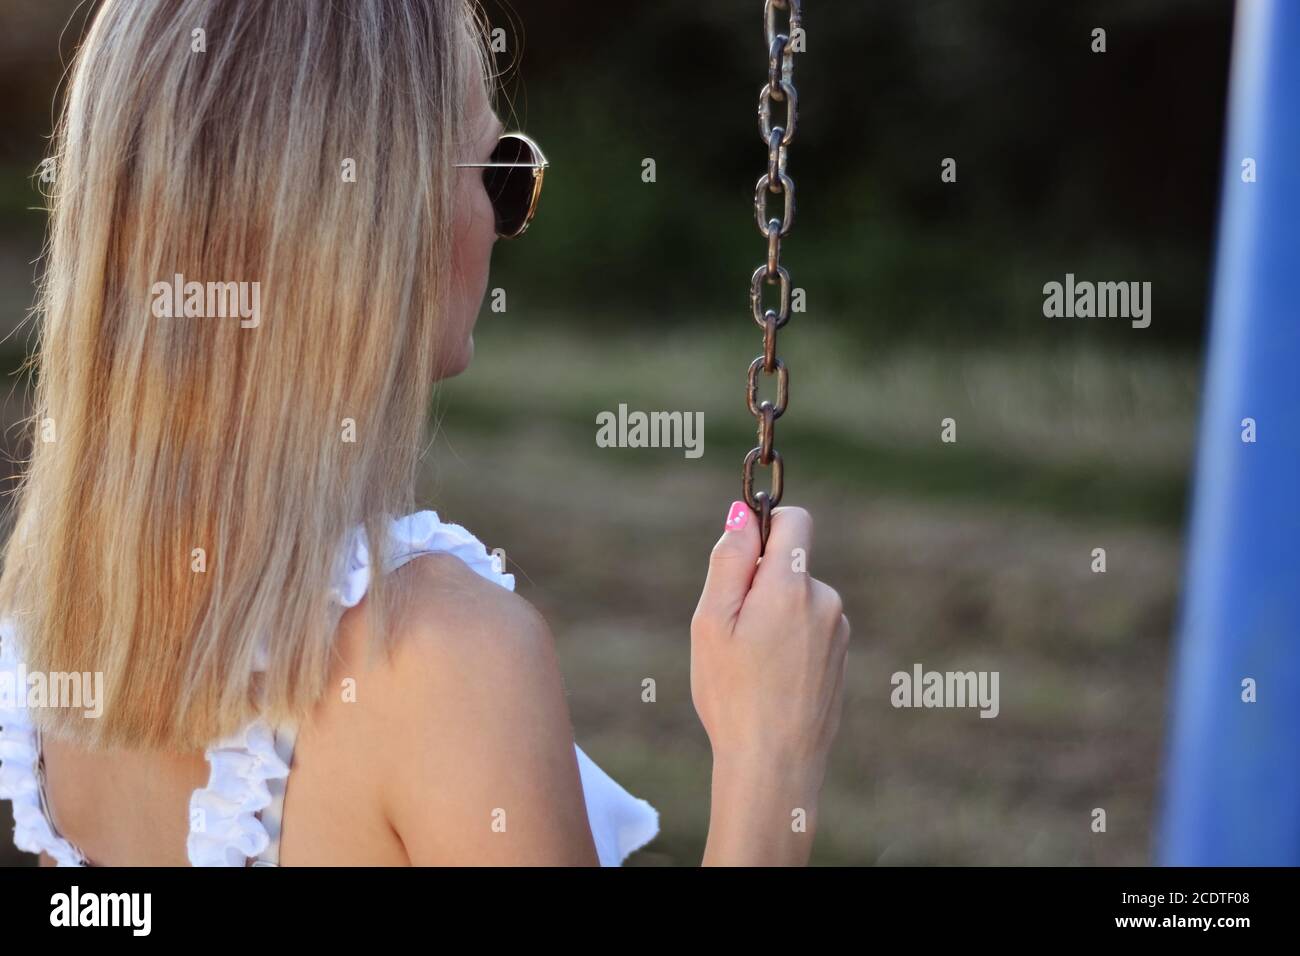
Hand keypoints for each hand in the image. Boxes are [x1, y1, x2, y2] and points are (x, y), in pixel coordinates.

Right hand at [691, 502, 849, 793]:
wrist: (775, 764)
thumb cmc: (733, 694)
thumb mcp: (711, 621)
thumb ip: (729, 560)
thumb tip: (743, 513)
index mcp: (792, 585)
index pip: (794, 519)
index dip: (766, 525)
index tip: (743, 556)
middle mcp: (825, 601)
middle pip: (790, 565)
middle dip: (760, 584)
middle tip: (733, 633)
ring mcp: (838, 632)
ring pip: (798, 601)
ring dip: (774, 618)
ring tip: (751, 666)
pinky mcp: (840, 658)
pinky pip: (809, 631)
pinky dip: (789, 644)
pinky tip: (771, 682)